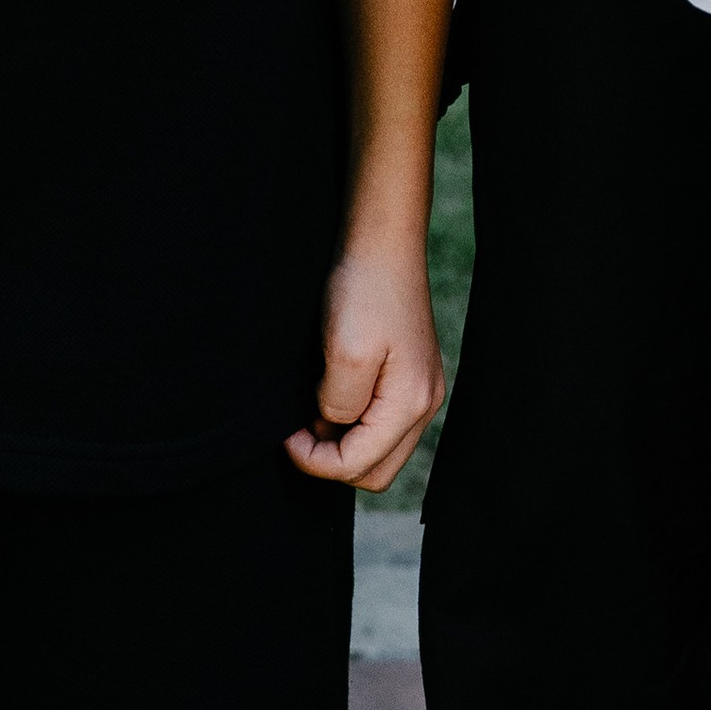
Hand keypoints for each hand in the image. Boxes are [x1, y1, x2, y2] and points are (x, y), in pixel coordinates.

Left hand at [285, 237, 444, 491]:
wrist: (382, 239)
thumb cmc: (364, 289)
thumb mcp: (344, 353)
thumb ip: (338, 406)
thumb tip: (331, 426)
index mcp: (411, 403)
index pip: (359, 466)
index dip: (314, 461)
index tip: (286, 434)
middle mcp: (424, 404)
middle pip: (375, 471)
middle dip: (332, 461)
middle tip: (300, 429)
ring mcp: (420, 390)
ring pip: (379, 450)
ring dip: (343, 443)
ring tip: (315, 407)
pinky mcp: (409, 374)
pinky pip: (382, 423)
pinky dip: (354, 422)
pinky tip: (332, 392)